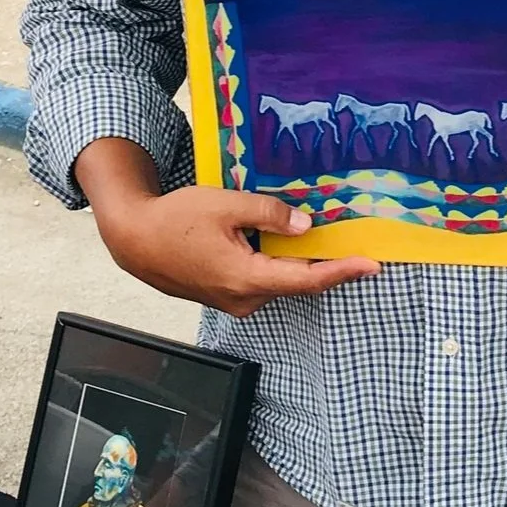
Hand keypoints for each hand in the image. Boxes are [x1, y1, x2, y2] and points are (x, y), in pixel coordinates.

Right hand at [75, 138, 377, 317]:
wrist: (135, 240)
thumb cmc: (175, 220)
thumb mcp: (226, 205)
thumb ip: (269, 214)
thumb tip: (305, 225)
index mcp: (246, 278)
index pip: (307, 280)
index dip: (342, 272)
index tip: (371, 265)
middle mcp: (243, 298)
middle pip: (296, 280)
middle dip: (323, 261)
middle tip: (350, 239)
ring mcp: (233, 301)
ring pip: (277, 279)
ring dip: (296, 259)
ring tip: (312, 233)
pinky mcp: (225, 295)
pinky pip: (260, 279)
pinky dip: (275, 262)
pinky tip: (279, 241)